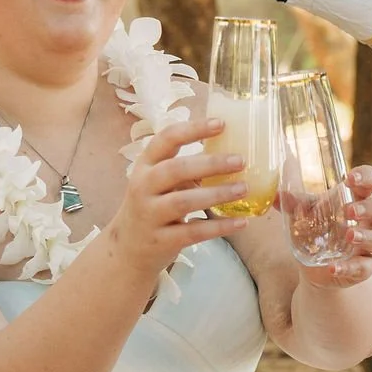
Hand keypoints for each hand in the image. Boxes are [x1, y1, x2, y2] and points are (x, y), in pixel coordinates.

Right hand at [103, 117, 250, 279]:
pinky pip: (193, 232)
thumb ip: (184, 169)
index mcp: (146, 165)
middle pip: (176, 169)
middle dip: (210, 163)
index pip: (166, 139)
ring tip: (243, 188)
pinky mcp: (161, 240)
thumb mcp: (158, 182)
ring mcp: (150, 214)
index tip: (221, 123)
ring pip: (184, 201)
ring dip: (217, 194)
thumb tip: (229, 153)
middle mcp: (143, 186)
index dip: (193, 129)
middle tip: (240, 160)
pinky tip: (241, 222)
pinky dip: (219, 227)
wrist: (127, 248)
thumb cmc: (152, 206)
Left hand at [301, 165, 371, 288]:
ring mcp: (370, 246)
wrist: (317, 269)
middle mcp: (371, 221)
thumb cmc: (318, 231)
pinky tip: (333, 268)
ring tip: (348, 237)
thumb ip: (294, 203)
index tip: (349, 179)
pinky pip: (365, 268)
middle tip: (349, 211)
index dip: (366, 177)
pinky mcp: (365, 268)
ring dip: (367, 237)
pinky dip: (350, 268)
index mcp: (359, 199)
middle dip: (370, 208)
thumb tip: (276, 193)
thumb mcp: (305, 214)